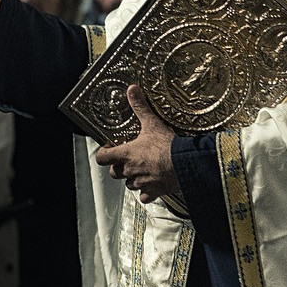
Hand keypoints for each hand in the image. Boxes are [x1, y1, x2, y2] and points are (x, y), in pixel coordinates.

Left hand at [93, 85, 180, 203]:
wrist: (184, 163)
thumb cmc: (166, 145)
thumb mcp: (152, 123)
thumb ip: (140, 107)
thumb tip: (132, 90)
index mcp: (126, 154)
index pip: (102, 158)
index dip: (104, 154)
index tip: (109, 149)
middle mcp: (130, 170)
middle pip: (114, 173)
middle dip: (118, 167)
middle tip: (127, 160)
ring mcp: (141, 182)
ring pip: (129, 185)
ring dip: (132, 179)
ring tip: (141, 170)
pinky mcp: (154, 191)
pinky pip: (145, 196)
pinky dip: (147, 192)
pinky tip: (152, 185)